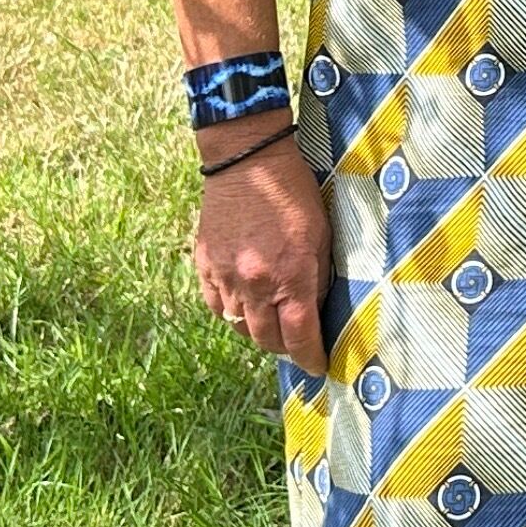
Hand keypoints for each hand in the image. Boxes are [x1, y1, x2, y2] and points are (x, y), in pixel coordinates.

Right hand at [193, 131, 330, 366]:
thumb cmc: (293, 192)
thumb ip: (318, 277)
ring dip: (258, 330)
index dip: (310, 358)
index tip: (318, 367)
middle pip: (267, 339)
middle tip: (296, 343)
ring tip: (271, 321)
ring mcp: (225, 277)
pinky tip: (244, 303)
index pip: (299, 337)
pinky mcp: (205, 265)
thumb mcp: (321, 235)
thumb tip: (315, 311)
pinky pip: (217, 306)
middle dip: (285, 347)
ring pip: (239, 326)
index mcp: (290, 276)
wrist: (247, 160)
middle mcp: (254, 284)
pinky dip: (232, 311)